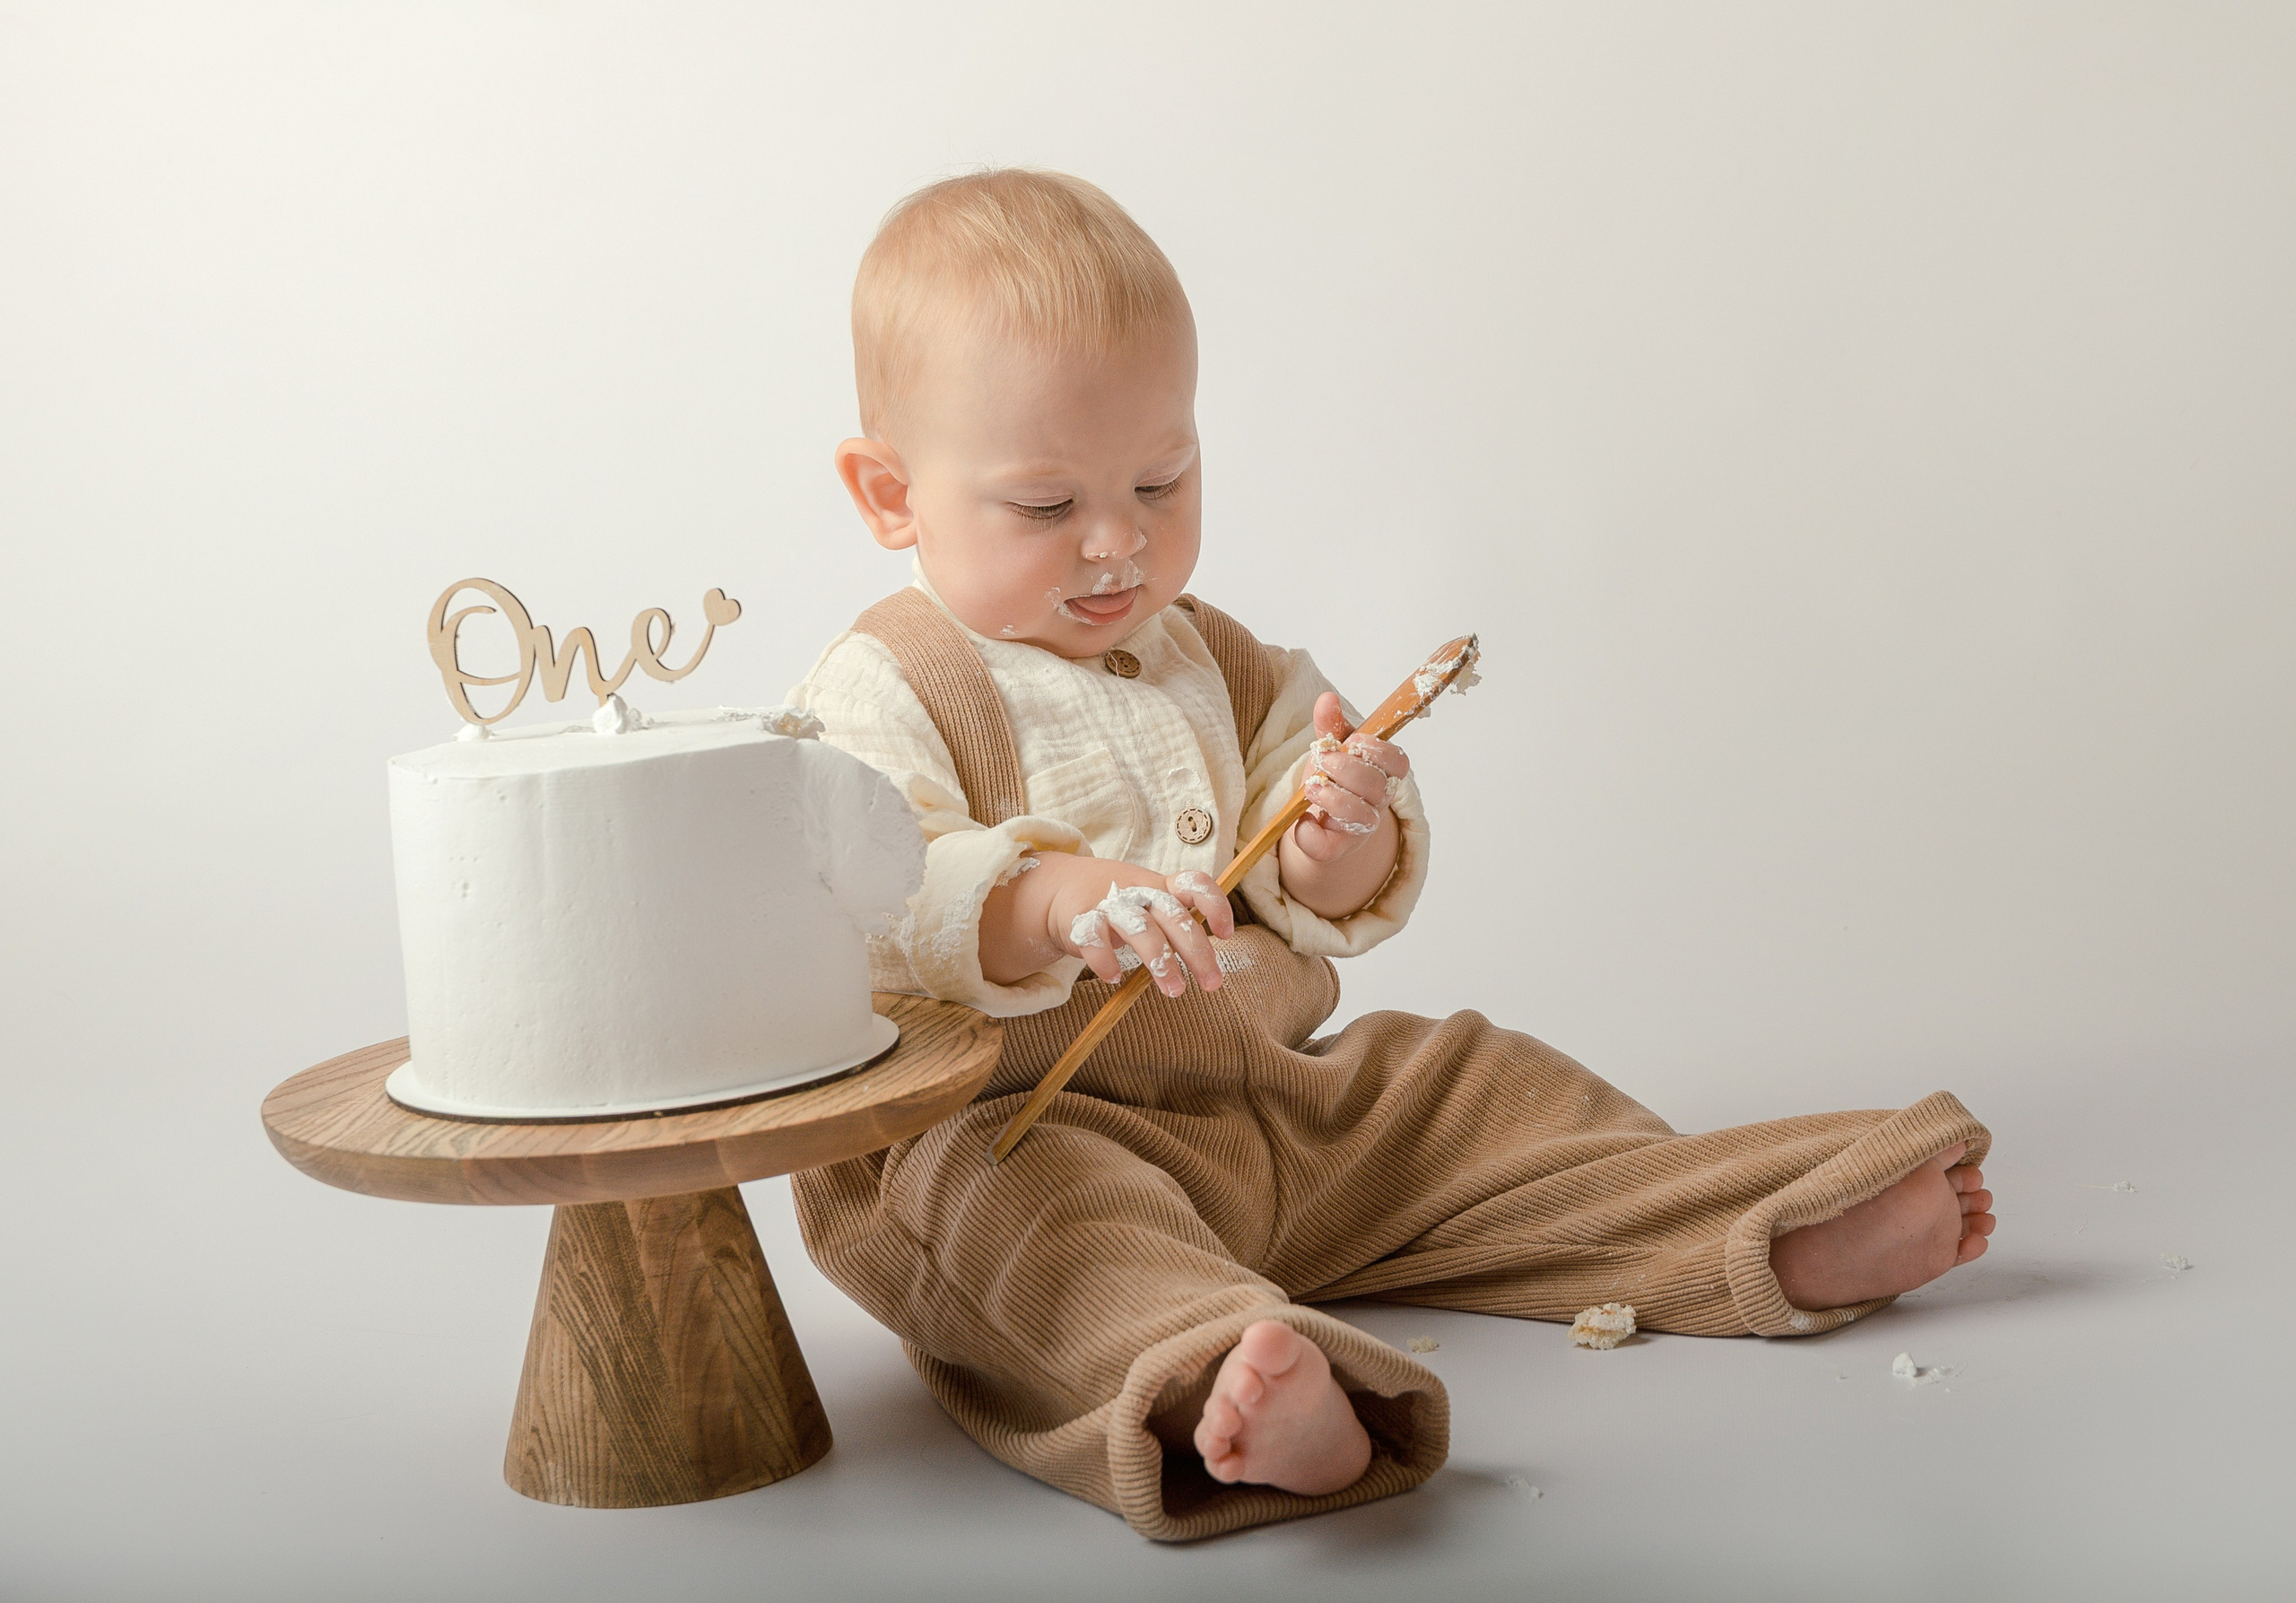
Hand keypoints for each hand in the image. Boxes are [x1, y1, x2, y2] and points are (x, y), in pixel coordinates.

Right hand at [1047, 857, 1234, 996]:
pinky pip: (1095, 940)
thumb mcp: (1149, 900)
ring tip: (1174, 991)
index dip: (1215, 905)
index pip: (1194, 884)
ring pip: (1142, 930)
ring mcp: (1111, 904)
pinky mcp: (1082, 919)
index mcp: (1160, 886)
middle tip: (1212, 984)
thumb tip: (1207, 957)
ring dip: (1161, 962)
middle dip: (1197, 952)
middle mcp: (1139, 893)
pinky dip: (1105, 961)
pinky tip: (1113, 978)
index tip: (1226, 934)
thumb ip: (1175, 920)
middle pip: (1175, 918)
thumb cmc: (1117, 901)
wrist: (1059, 887)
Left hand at [1291, 691, 1409, 863]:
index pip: (1398, 762)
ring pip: (1361, 816)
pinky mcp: (1336, 847)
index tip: (1351, 741)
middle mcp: (1377, 802)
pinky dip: (1310, 834)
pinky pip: (1328, 847)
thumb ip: (1332, 725)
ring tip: (1312, 787)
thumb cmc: (1335, 777)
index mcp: (1383, 774)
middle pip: (1378, 786)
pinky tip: (1302, 819)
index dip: (1376, 750)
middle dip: (1348, 769)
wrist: (1322, 817)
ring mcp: (1360, 827)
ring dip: (1333, 798)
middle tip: (1324, 759)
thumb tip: (1327, 699)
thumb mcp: (1334, 747)